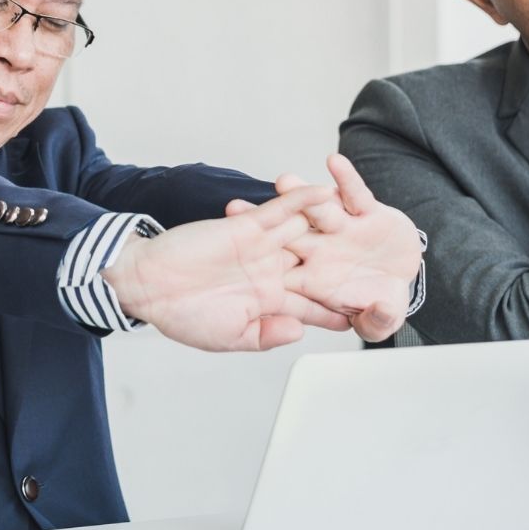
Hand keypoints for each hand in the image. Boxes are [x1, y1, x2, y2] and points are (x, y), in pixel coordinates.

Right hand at [101, 186, 351, 351]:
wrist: (148, 284)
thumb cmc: (182, 315)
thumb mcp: (229, 337)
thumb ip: (265, 334)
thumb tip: (298, 331)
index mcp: (268, 302)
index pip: (312, 306)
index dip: (337, 310)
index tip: (364, 317)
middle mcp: (270, 272)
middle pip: (317, 268)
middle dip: (346, 268)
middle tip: (381, 265)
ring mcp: (261, 248)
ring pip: (305, 234)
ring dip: (332, 227)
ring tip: (364, 219)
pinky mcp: (246, 226)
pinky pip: (280, 211)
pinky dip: (301, 201)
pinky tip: (326, 192)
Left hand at [227, 155, 419, 343]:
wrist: (406, 274)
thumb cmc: (383, 301)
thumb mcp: (380, 321)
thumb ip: (374, 324)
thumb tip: (357, 319)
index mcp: (313, 281)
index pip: (281, 274)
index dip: (254, 266)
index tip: (227, 254)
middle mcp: (321, 251)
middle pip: (286, 235)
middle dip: (262, 223)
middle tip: (236, 208)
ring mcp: (342, 229)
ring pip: (315, 211)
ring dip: (299, 194)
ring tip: (283, 181)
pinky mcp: (368, 212)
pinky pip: (355, 194)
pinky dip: (346, 179)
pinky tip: (335, 163)